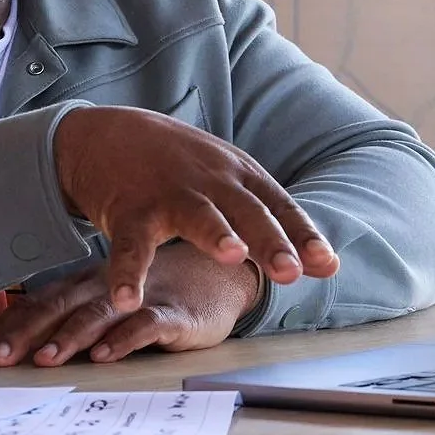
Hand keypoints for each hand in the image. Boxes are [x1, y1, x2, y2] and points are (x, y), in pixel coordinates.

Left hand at [0, 245, 262, 367]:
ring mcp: (137, 300)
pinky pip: (145, 325)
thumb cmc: (152, 292)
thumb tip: (17, 349)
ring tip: (44, 359)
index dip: (6, 328)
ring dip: (68, 339)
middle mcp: (103, 290)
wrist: (217, 274)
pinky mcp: (172, 314)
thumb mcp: (107, 304)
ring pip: (96, 317)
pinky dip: (124, 339)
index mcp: (83, 287)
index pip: (37, 307)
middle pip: (56, 311)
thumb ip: (70, 321)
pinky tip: (106, 355)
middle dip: (22, 336)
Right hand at [53, 106, 337, 312]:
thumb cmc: (178, 166)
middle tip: (290, 270)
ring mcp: (168, 193)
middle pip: (246, 211)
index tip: (327, 265)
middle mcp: (210, 182)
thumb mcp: (228, 179)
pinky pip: (131, 245)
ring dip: (215, 233)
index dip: (303, 236)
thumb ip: (272, 220)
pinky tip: (127, 300)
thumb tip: (328, 265)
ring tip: (233, 256)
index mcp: (239, 177)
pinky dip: (128, 273)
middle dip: (270, 240)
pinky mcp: (129, 209)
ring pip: (196, 215)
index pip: (279, 207)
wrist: (106, 134)